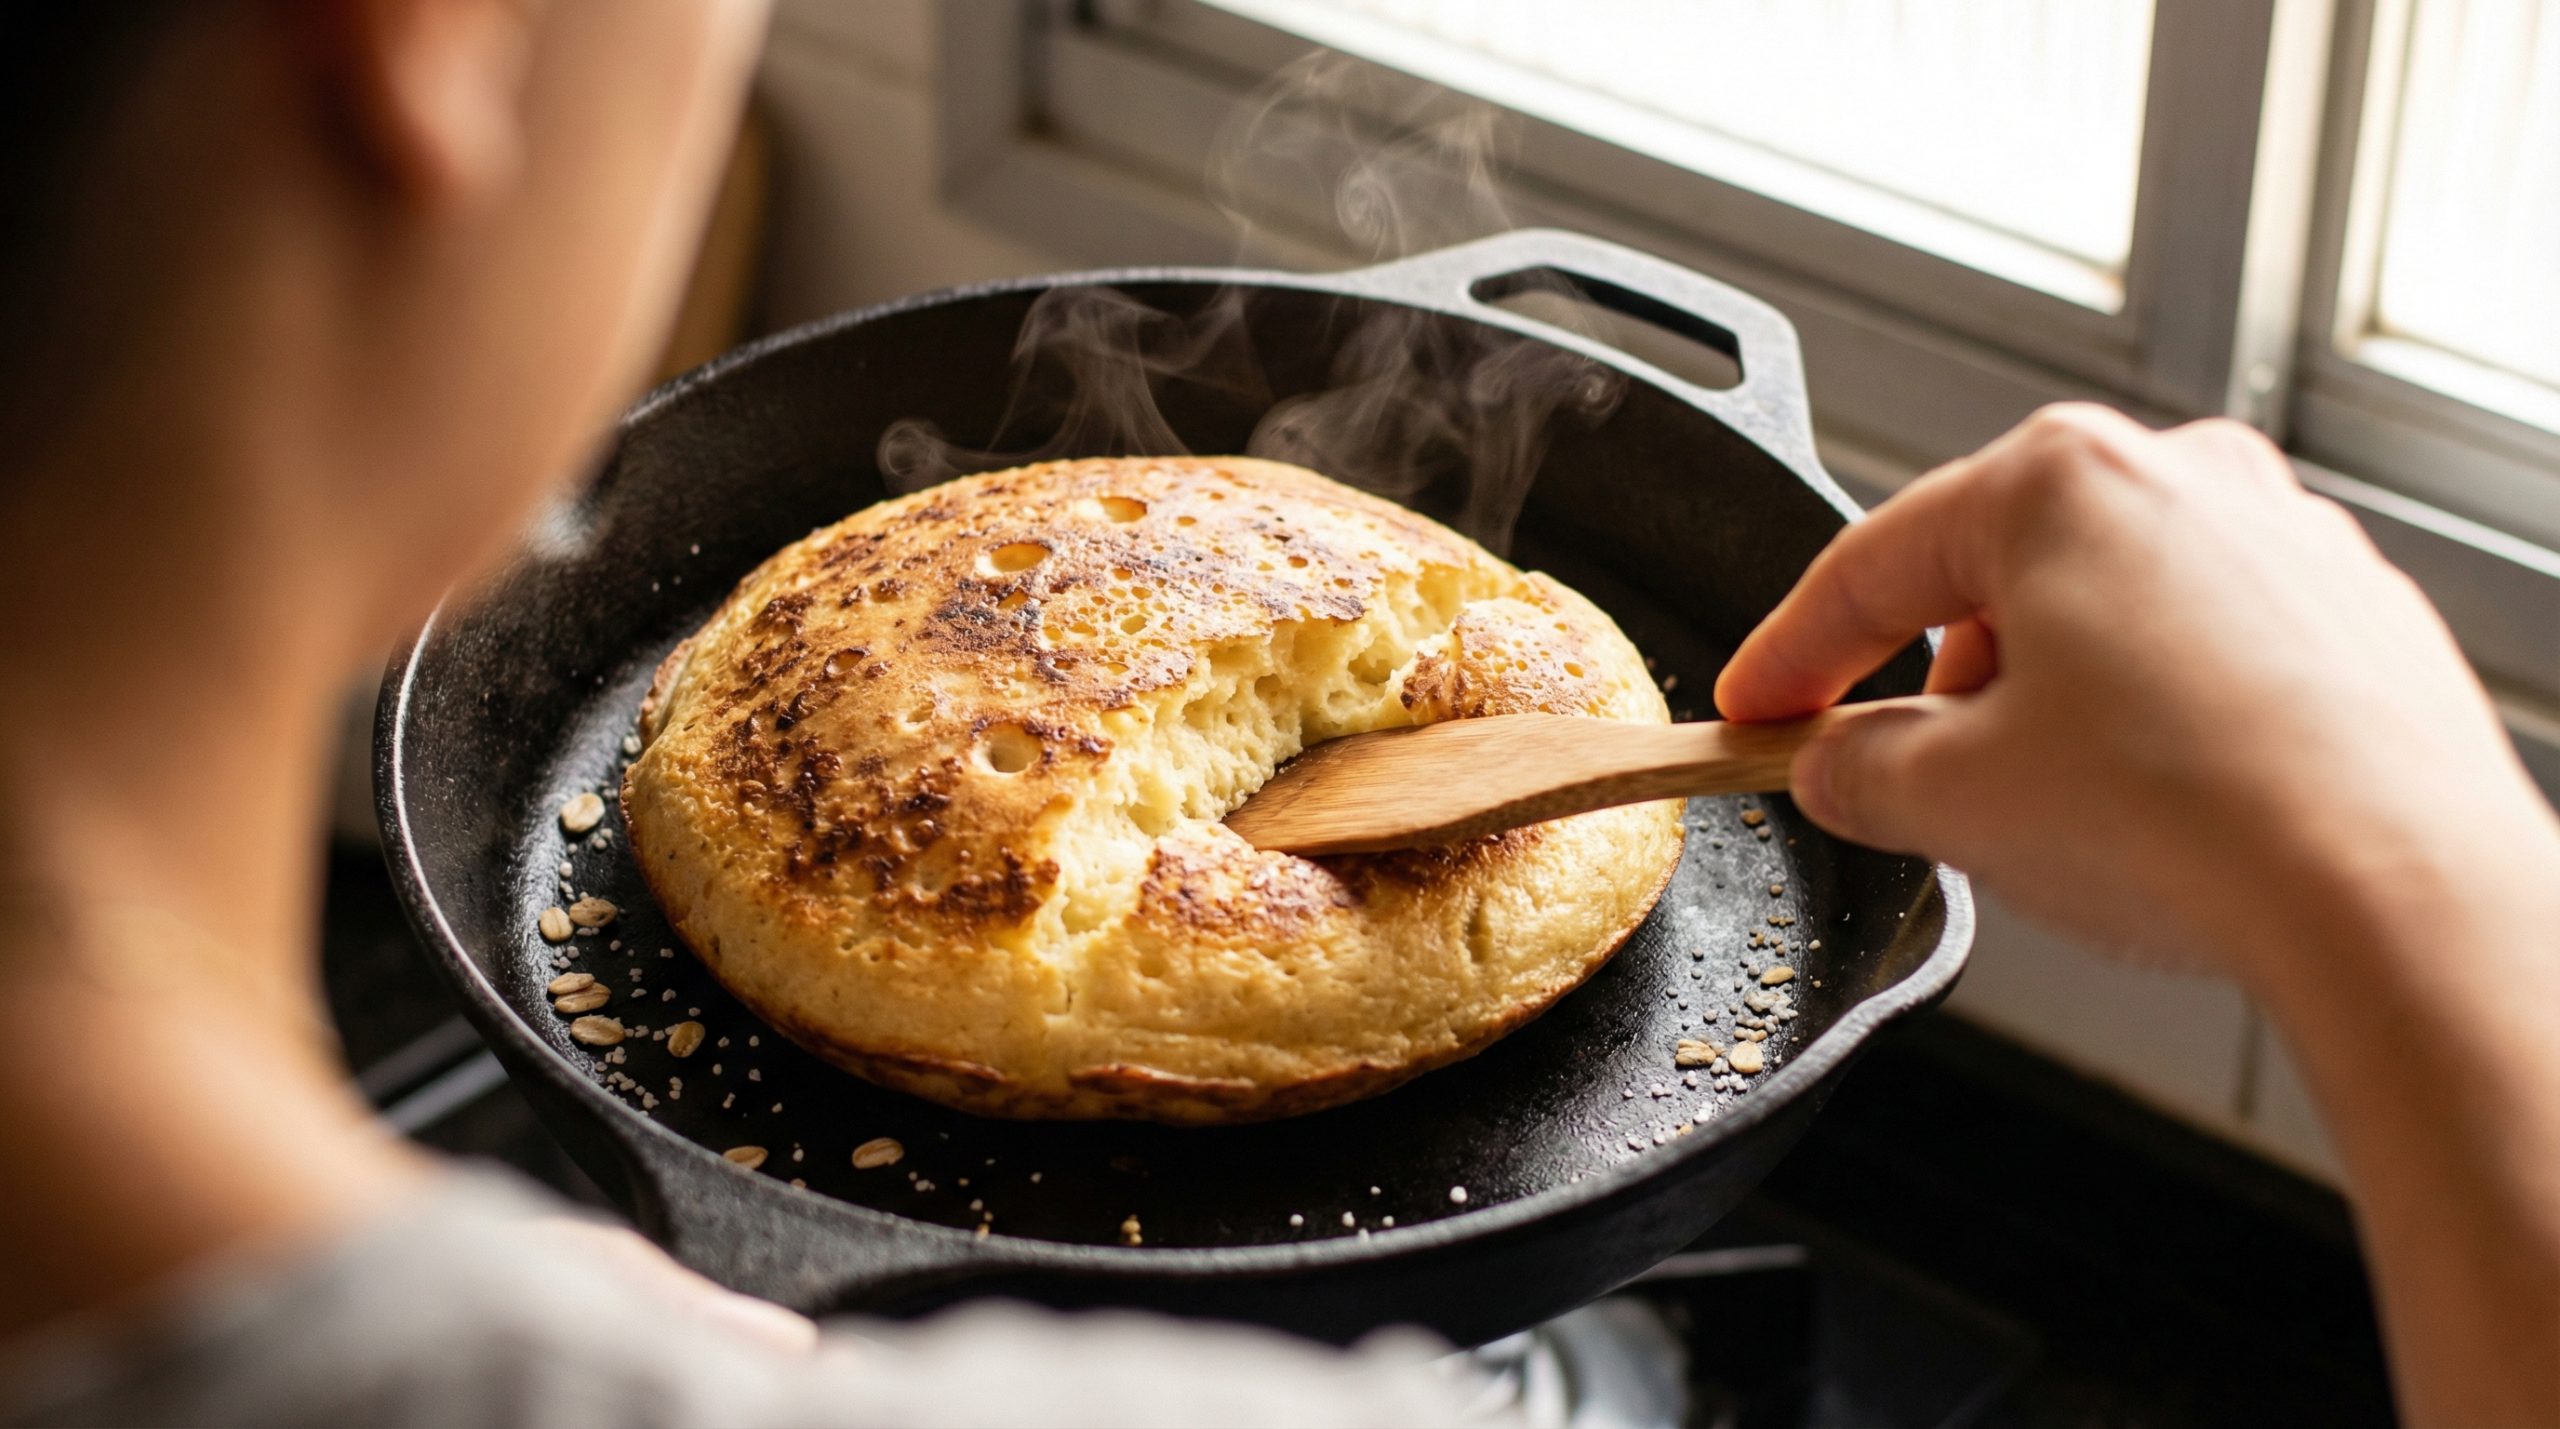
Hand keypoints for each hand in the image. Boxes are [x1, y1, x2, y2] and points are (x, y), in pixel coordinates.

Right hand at [1715, 403, 2558, 981]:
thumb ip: (1858, 769)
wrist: (2399, 899)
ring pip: (2106, 614)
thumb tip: (1842, 766)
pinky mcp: (2354, 619)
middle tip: (1903, 780)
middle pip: (1995, 578)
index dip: (1790, 655)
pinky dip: (2153, 722)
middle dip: (1937, 684)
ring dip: (2048, 704)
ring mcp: (2283, 541)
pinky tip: (2153, 814)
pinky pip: (2205, 655)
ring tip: (2048, 815)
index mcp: (2059, 481)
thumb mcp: (1952, 803)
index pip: (1872, 568)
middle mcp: (2182, 478)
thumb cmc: (2188, 820)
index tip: (1754, 708)